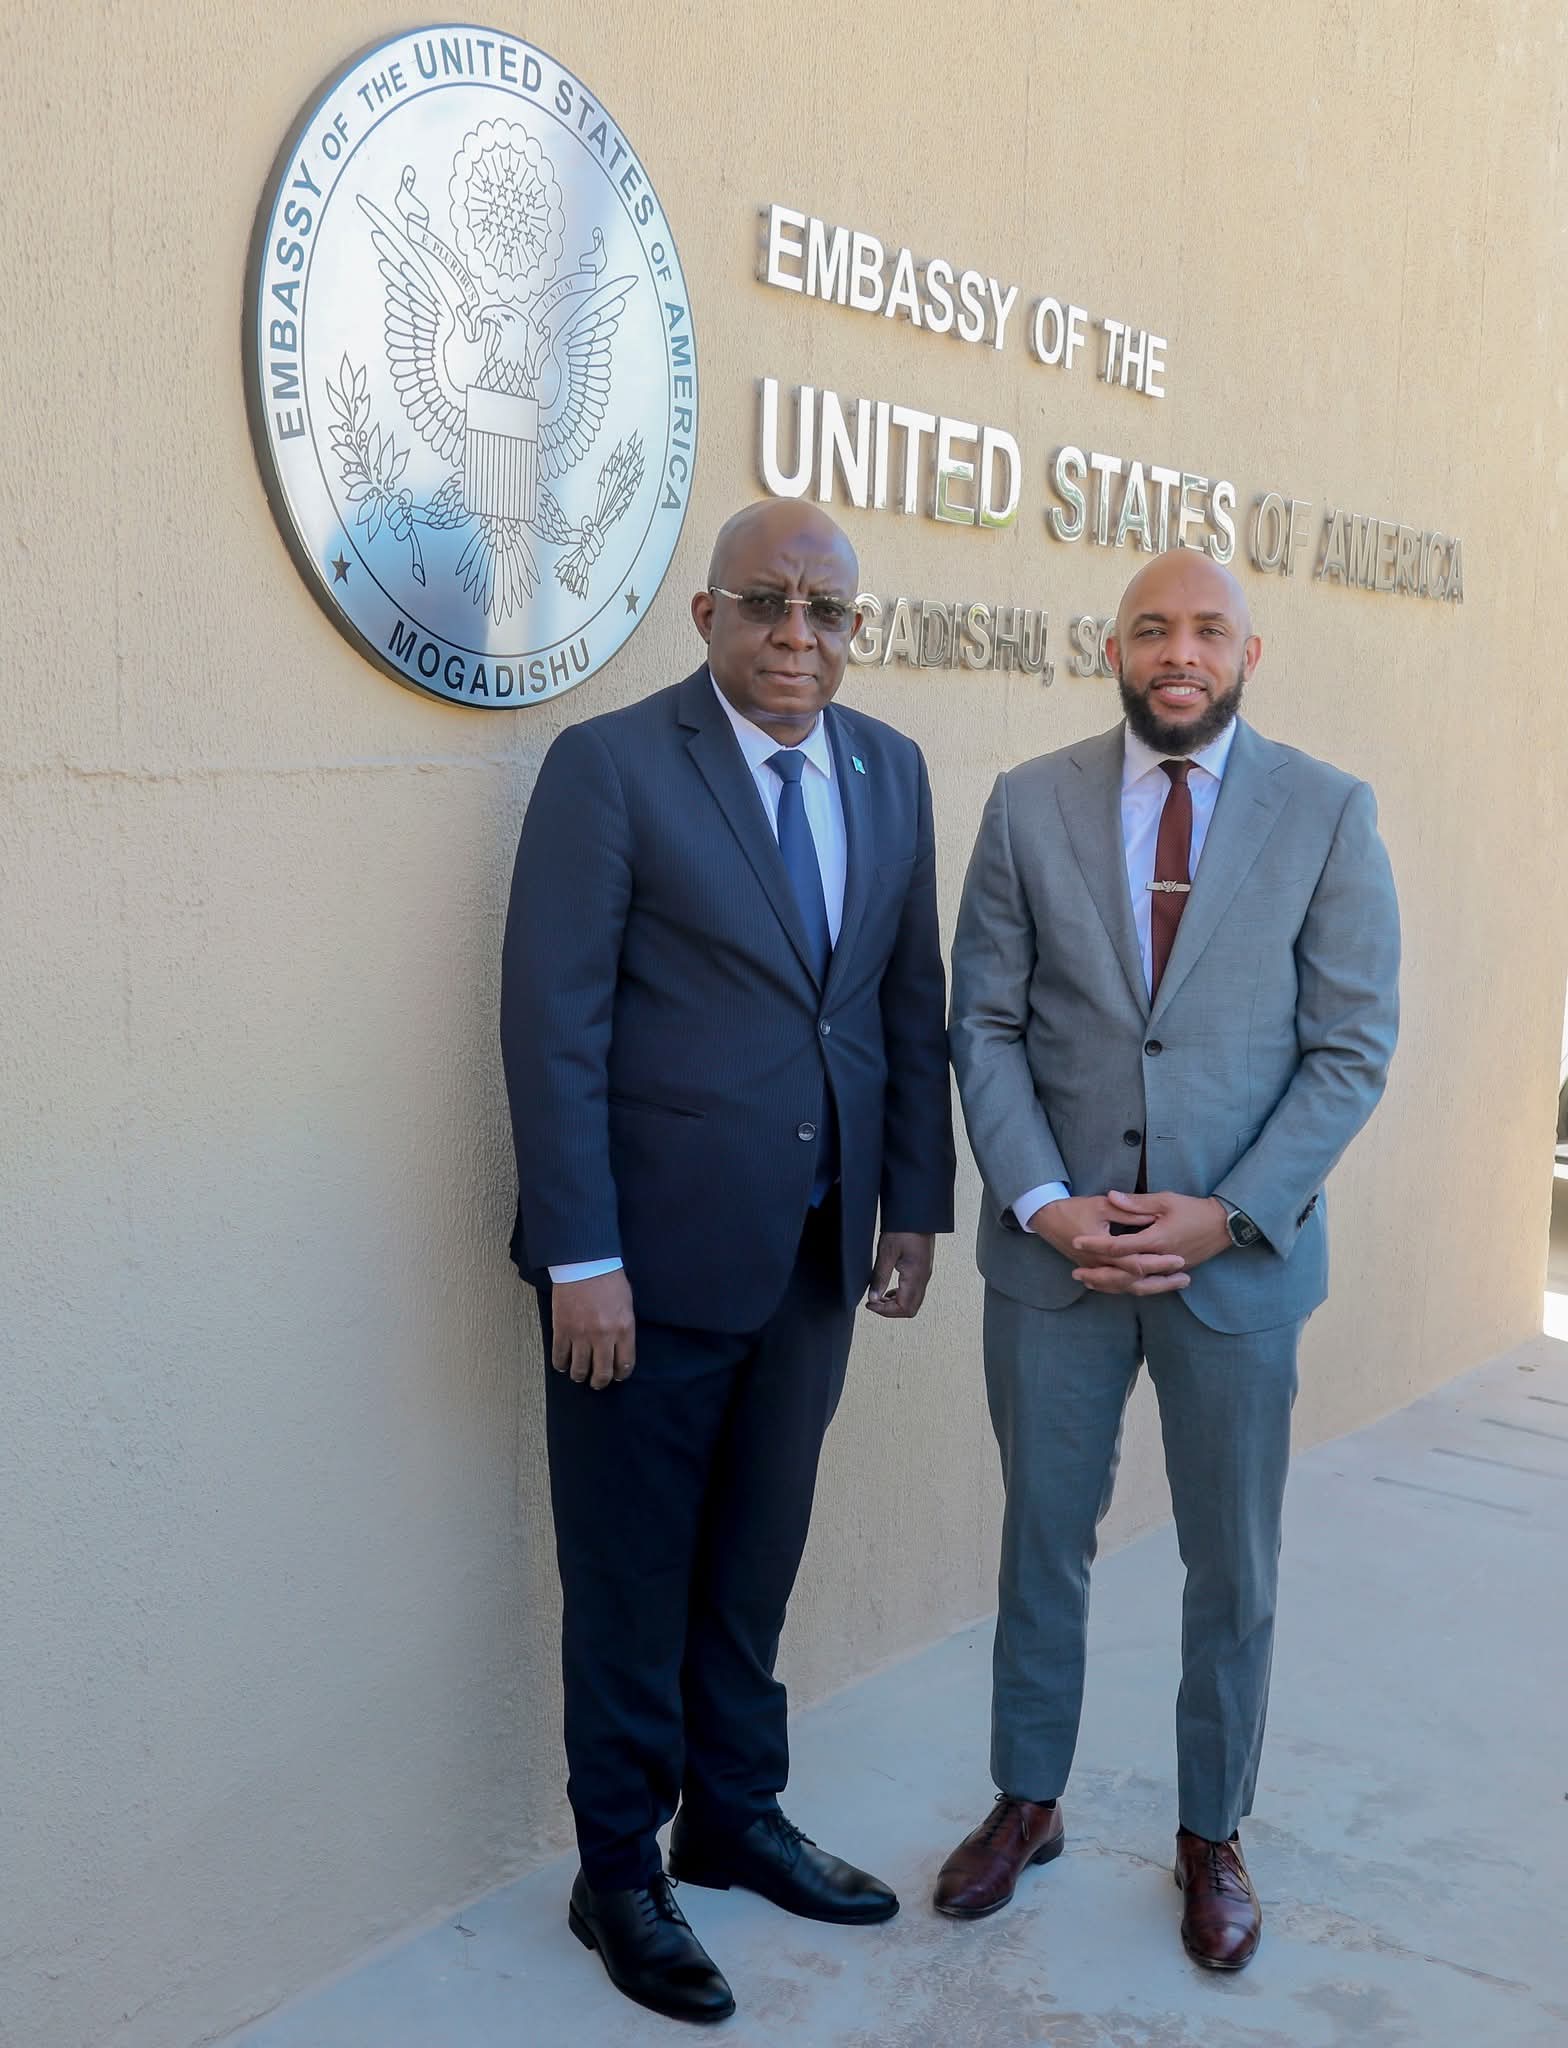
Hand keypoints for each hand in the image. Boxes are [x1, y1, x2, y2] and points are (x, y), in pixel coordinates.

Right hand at [550, 1269, 635, 1388]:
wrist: (584, 1263)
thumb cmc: (608, 1279)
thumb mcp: (627, 1304)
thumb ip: (625, 1327)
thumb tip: (621, 1346)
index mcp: (624, 1329)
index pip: (624, 1364)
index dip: (620, 1375)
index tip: (617, 1377)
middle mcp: (603, 1336)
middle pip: (602, 1373)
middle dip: (600, 1382)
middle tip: (597, 1383)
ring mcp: (581, 1335)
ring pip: (579, 1369)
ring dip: (579, 1376)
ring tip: (579, 1375)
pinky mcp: (562, 1330)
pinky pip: (560, 1356)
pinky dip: (560, 1364)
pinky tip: (563, 1365)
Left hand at [865, 1232, 935, 1318]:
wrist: (919, 1213)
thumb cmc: (904, 1228)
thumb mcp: (886, 1252)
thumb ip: (880, 1277)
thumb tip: (873, 1297)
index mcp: (916, 1276)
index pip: (903, 1308)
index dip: (885, 1311)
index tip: (870, 1303)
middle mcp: (923, 1278)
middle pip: (910, 1309)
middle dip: (890, 1311)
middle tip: (873, 1303)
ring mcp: (925, 1274)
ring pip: (913, 1302)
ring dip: (896, 1304)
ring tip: (878, 1297)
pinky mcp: (923, 1270)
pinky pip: (914, 1292)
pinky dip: (900, 1296)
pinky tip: (888, 1289)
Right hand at [1026, 1193, 1189, 1296]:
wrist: (1046, 1217)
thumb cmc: (1073, 1208)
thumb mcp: (1102, 1204)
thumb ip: (1127, 1211)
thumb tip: (1151, 1215)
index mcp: (1102, 1247)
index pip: (1135, 1261)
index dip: (1159, 1263)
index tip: (1180, 1259)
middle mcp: (1098, 1264)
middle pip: (1134, 1281)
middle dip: (1161, 1281)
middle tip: (1186, 1278)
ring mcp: (1095, 1270)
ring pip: (1126, 1288)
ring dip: (1152, 1287)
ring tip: (1176, 1284)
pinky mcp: (1093, 1271)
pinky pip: (1116, 1287)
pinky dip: (1135, 1288)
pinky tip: (1150, 1286)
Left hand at [1069, 1189, 1231, 1290]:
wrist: (1224, 1225)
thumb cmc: (1194, 1209)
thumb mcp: (1165, 1200)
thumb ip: (1136, 1202)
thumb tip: (1111, 1196)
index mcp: (1156, 1240)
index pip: (1119, 1246)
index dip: (1095, 1244)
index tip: (1076, 1241)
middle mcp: (1160, 1259)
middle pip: (1123, 1273)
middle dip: (1098, 1274)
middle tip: (1075, 1273)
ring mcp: (1167, 1270)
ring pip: (1134, 1285)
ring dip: (1110, 1285)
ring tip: (1088, 1282)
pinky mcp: (1173, 1274)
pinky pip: (1146, 1286)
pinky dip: (1127, 1286)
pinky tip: (1113, 1285)